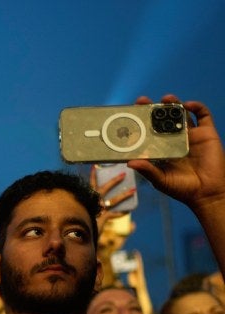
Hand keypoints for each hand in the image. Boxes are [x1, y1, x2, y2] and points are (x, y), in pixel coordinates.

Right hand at [90, 165, 136, 248]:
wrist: (79, 239)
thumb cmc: (82, 226)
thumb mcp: (86, 214)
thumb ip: (92, 208)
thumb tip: (101, 203)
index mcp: (86, 199)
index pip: (91, 185)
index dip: (94, 176)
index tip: (96, 166)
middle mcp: (91, 203)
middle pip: (103, 189)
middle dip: (114, 181)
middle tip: (123, 174)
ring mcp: (97, 211)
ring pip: (112, 200)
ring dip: (124, 195)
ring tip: (133, 190)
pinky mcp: (102, 219)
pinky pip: (115, 214)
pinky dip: (122, 212)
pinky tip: (128, 211)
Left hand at [129, 96, 224, 211]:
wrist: (207, 192)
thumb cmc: (181, 188)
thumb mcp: (160, 180)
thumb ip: (147, 170)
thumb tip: (129, 162)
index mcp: (162, 148)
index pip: (148, 131)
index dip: (140, 122)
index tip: (130, 114)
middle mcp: (174, 139)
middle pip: (162, 120)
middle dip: (154, 109)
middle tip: (143, 101)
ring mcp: (190, 135)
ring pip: (181, 114)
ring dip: (173, 104)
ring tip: (165, 99)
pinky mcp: (207, 133)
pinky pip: (203, 115)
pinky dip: (196, 107)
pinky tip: (188, 105)